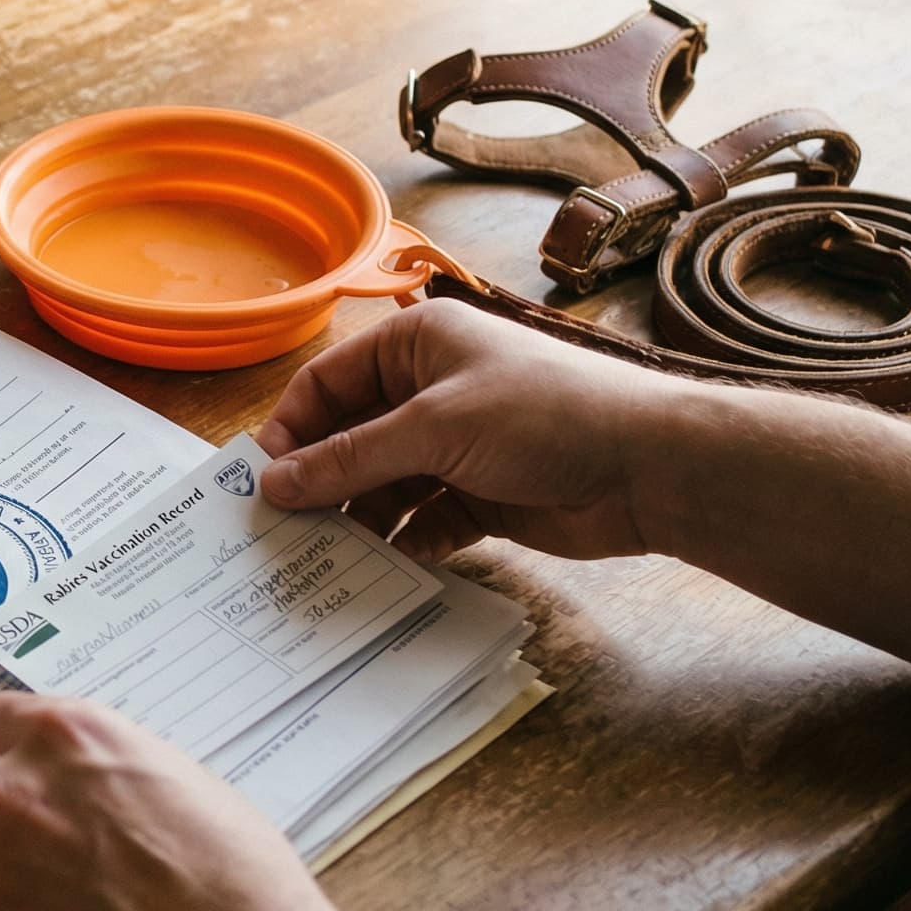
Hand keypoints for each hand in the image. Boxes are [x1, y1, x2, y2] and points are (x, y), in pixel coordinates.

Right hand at [257, 298, 687, 561]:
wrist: (649, 467)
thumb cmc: (543, 415)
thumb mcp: (434, 429)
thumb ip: (351, 459)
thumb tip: (273, 484)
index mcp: (417, 345)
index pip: (328, 383)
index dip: (292, 429)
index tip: (262, 482)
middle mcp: (432, 390)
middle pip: (352, 438)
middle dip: (322, 481)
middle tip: (284, 529)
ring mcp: (457, 447)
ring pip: (384, 485)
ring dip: (361, 518)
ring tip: (331, 556)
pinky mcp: (482, 497)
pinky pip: (424, 521)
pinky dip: (407, 542)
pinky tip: (393, 565)